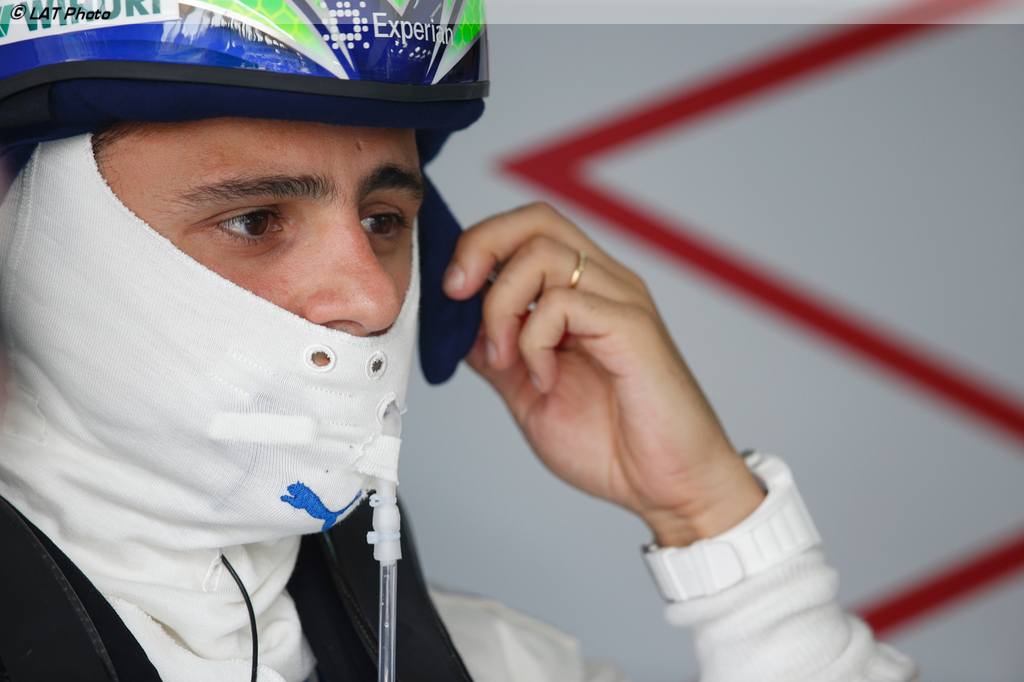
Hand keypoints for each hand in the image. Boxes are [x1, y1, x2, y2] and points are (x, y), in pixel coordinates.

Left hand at [443, 203, 764, 545]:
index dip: (480, 246)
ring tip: (506, 360)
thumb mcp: (530, 395)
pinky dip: (534, 341)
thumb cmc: (612, 444)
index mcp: (582, 294)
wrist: (668, 486)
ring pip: (543, 254)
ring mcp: (621, 302)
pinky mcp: (632, 327)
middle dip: (481, 247)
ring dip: (502, 307)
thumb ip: (496, 355)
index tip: (451, 294)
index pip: (528, 230)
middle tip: (458, 295)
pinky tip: (546, 379)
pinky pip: (564, 303)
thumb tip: (454, 325)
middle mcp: (605, 286)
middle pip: (536, 220)